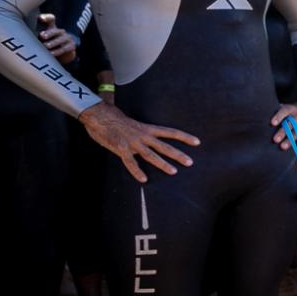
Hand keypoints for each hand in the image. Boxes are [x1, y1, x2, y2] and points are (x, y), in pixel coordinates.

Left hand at [36, 14, 76, 63]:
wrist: (64, 53)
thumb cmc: (48, 44)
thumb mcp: (41, 39)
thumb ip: (33, 34)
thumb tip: (20, 34)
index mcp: (52, 27)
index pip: (50, 19)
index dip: (46, 18)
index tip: (41, 19)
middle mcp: (60, 32)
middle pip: (55, 30)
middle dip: (49, 33)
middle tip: (42, 35)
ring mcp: (67, 38)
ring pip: (60, 40)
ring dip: (53, 43)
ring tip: (46, 46)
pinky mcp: (71, 46)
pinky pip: (64, 49)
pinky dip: (57, 51)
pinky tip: (51, 54)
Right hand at [79, 101, 198, 181]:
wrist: (99, 115)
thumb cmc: (115, 120)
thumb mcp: (134, 124)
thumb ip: (142, 133)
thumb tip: (148, 140)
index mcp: (147, 128)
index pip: (170, 132)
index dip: (184, 137)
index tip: (197, 142)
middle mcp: (143, 136)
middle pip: (164, 146)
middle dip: (178, 154)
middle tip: (190, 163)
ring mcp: (133, 143)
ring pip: (151, 155)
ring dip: (163, 164)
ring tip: (174, 172)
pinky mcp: (121, 148)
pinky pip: (130, 162)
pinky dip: (137, 171)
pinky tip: (143, 179)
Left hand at [270, 98, 296, 145]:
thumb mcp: (291, 107)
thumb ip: (281, 111)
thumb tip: (267, 115)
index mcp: (292, 108)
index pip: (285, 110)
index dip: (278, 116)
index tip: (272, 123)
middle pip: (290, 124)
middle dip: (283, 132)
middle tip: (275, 140)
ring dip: (290, 140)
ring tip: (283, 146)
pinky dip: (296, 141)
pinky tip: (291, 145)